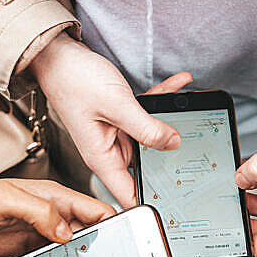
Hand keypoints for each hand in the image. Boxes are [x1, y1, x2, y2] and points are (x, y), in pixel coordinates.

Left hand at [0, 171, 114, 256]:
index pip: (95, 209)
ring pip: (73, 251)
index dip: (116, 223)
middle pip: (89, 233)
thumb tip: (66, 229)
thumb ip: (37, 211)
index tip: (130, 239)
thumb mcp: (2, 199)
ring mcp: (39, 236)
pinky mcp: (26, 253)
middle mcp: (49, 216)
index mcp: (51, 197)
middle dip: (104, 248)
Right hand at [30, 34, 192, 206]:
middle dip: (171, 158)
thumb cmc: (74, 81)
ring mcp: (116, 134)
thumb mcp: (117, 106)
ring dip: (169, 121)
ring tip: (191, 107)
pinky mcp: (120, 118)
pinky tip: (178, 85)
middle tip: (197, 148)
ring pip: (150, 136)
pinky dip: (161, 101)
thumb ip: (147, 128)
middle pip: (146, 166)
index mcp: (101, 158)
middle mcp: (108, 150)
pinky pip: (146, 116)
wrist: (59, 56)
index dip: (150, 200)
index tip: (175, 199)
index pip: (128, 194)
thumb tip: (173, 143)